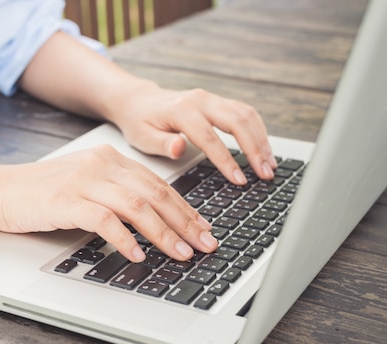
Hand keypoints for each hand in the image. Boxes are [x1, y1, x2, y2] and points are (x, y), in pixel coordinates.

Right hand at [0, 145, 218, 262]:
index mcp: (110, 159)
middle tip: (205, 244)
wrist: (0, 190)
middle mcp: (101, 165)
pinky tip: (137, 255)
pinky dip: (125, 239)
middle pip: (154, 193)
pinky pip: (104, 219)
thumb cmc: (43, 193)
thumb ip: (116, 195)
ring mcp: (84, 181)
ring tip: (181, 253)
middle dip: (185, 222)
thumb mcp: (86, 185)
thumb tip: (152, 222)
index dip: (185, 208)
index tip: (203, 228)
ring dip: (163, 233)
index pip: (157, 184)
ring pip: (136, 205)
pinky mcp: (66, 201)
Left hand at [111, 86, 277, 183]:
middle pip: (237, 122)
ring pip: (246, 115)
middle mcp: (200, 100)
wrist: (138, 101)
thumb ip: (162, 144)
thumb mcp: (142, 138)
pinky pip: (245, 113)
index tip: (240, 180)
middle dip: (255, 149)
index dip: (226, 160)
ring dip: (262, 140)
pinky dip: (258, 131)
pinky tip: (264, 150)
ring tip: (270, 166)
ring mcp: (211, 98)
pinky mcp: (218, 102)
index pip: (209, 138)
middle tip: (265, 174)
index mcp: (181, 111)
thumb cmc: (139, 122)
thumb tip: (179, 148)